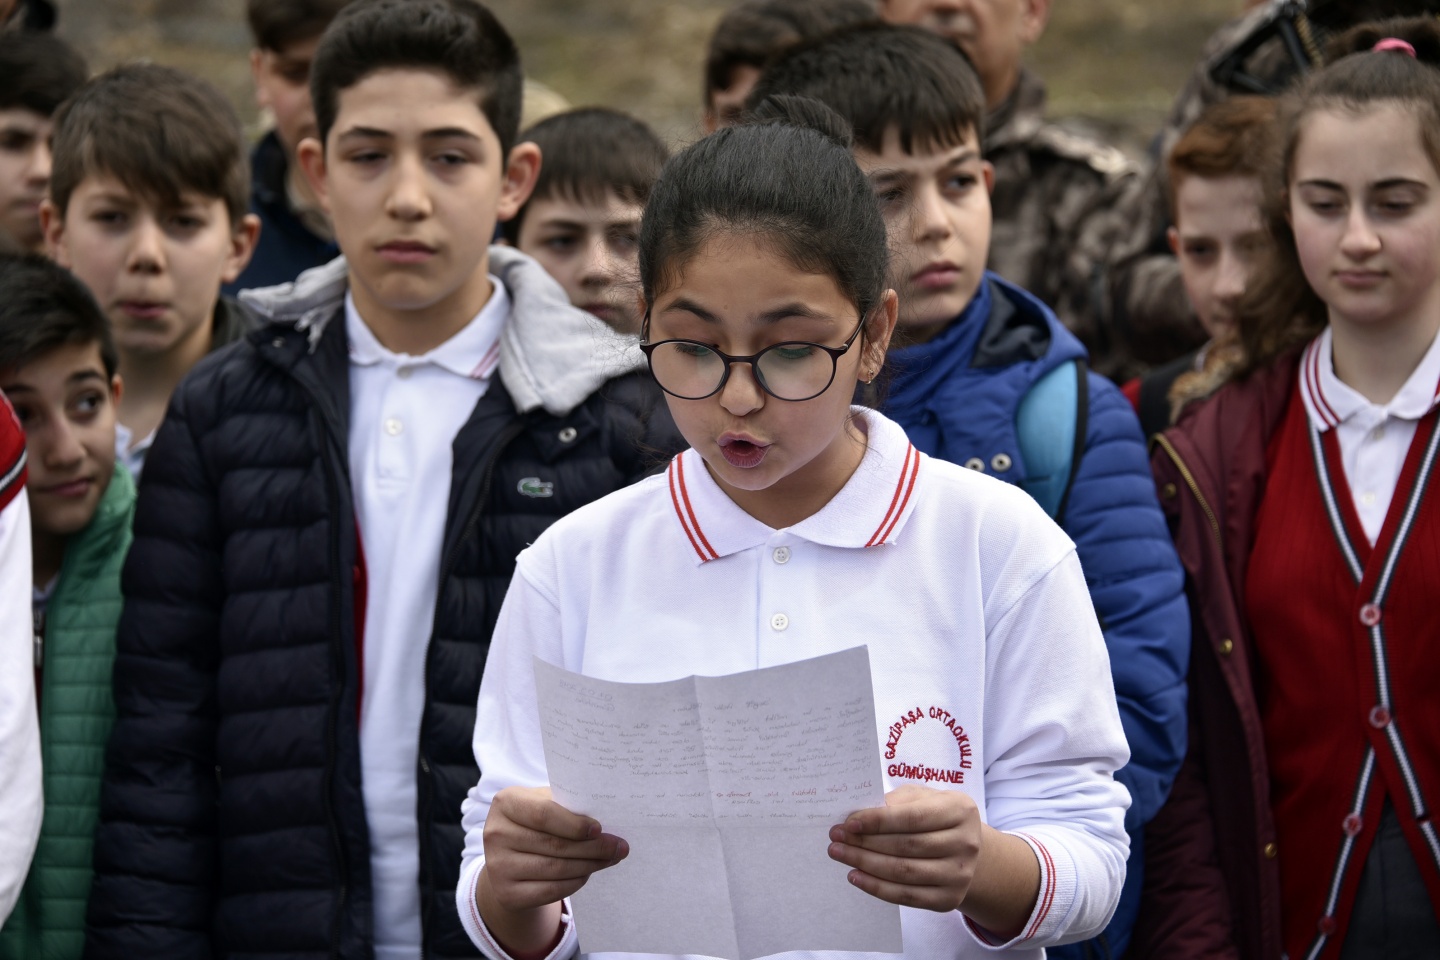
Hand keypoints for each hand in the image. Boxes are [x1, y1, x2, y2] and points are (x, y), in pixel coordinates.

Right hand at [477, 786, 627, 955]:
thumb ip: (567, 806)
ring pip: (556, 869)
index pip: (544, 814)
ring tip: (610, 858)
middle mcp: (495, 833)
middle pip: (555, 844)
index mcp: (506, 802)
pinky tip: (588, 873)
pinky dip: (575, 882)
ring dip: (590, 864)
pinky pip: (551, 890)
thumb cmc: (535, 823)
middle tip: (619, 846)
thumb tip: (608, 817)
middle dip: (593, 847)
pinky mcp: (506, 893)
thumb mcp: (544, 803)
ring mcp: (498, 866)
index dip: (574, 824)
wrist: (510, 858)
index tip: (600, 828)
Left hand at [827, 784, 981, 911]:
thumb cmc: (934, 816)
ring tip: (840, 854)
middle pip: (906, 846)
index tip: (849, 823)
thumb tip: (858, 817)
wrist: (965, 849)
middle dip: (865, 842)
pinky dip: (876, 887)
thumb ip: (896, 802)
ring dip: (865, 863)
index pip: (912, 817)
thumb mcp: (922, 797)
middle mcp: (966, 843)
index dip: (878, 821)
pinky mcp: (949, 899)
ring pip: (903, 872)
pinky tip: (855, 876)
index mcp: (960, 810)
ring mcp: (960, 875)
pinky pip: (906, 896)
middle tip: (835, 838)